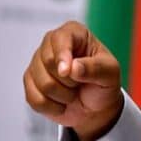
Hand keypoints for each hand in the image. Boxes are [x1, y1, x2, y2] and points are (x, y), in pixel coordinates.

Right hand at [23, 21, 123, 140]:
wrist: (96, 107)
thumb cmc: (104, 83)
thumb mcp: (110, 74)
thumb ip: (96, 68)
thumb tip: (73, 67)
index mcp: (74, 33)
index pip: (60, 38)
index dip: (62, 55)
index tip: (66, 71)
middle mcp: (52, 43)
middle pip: (48, 62)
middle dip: (69, 80)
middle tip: (81, 82)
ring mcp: (37, 62)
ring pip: (42, 83)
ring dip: (63, 95)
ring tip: (73, 91)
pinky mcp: (30, 82)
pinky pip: (34, 98)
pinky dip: (52, 106)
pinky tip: (62, 102)